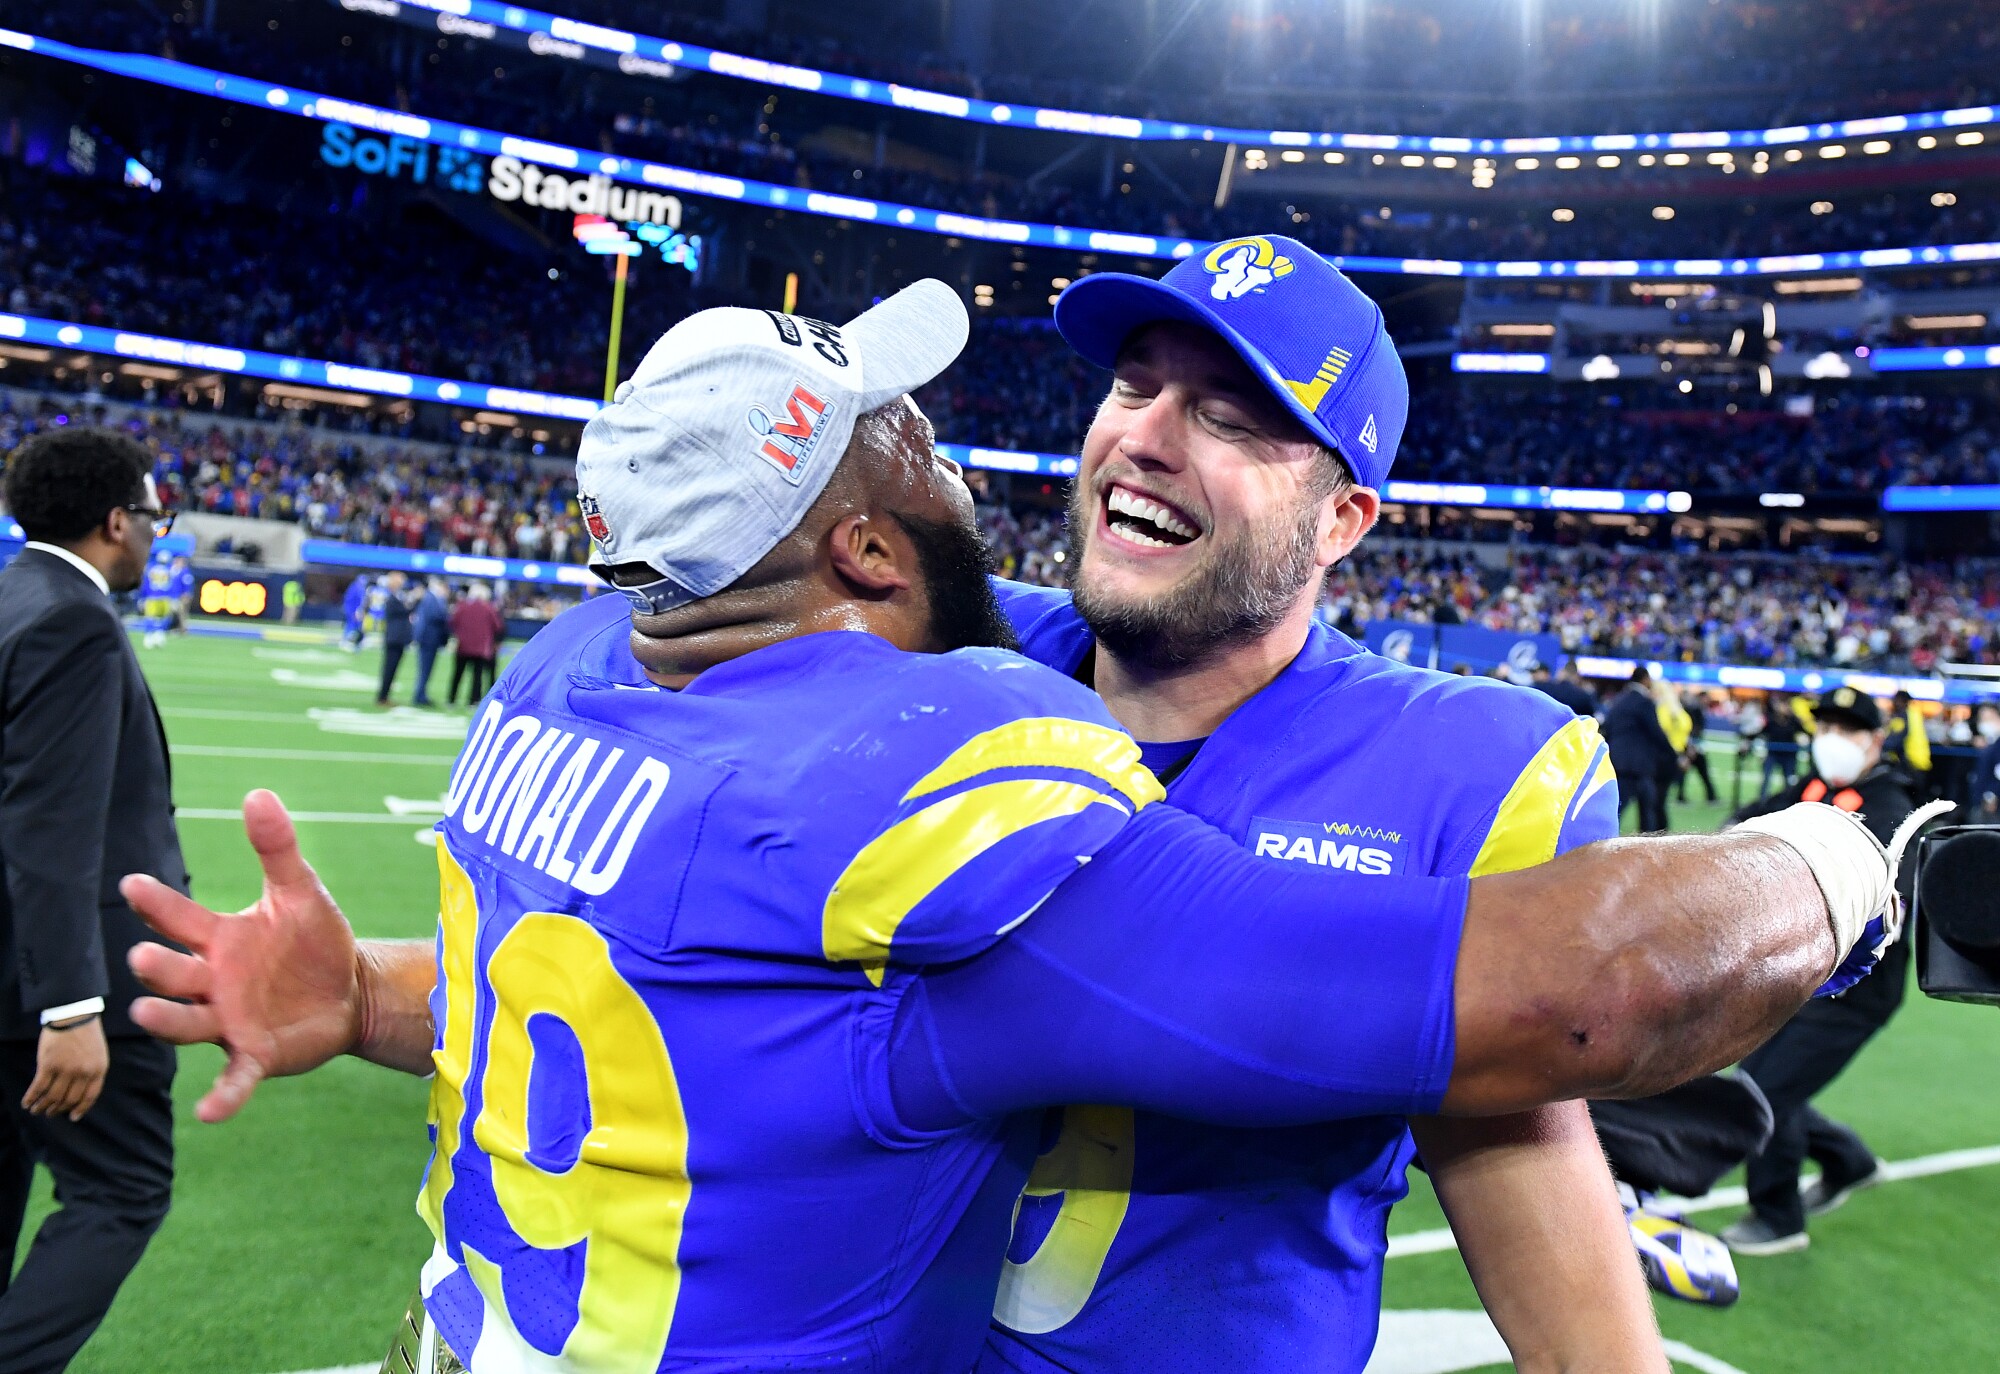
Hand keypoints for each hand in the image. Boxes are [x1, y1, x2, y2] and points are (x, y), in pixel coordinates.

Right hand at [23, 1016, 108, 1120]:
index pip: (90, 1096)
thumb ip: (92, 1072)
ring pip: (53, 1097)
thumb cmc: (86, 1033)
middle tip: (50, 1113)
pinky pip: (38, 1088)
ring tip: (36, 1110)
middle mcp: (83, 1073)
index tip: (73, 1117)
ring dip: (43, 1106)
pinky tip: (27, 1103)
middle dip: (58, 1109)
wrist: (73, 1015)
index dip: (81, 1109)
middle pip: (69, 1099)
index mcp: (99, 1070)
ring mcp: (66, 1070)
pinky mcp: (48, 1065)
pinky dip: (31, 1098)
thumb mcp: (98, 1054)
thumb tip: (80, 1093)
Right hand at [121, 790, 364, 1122]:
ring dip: (168, 1021)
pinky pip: (232, 1079)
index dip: (157, 903)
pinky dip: (221, 1096)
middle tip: (143, 957)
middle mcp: (213, 982)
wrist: (352, 989)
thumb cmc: (314, 941)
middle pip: (175, 974)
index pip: (179, 919)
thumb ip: (277, 849)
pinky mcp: (256, 1056)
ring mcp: (229, 1021)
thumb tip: (258, 793)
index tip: (133, 883)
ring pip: (188, 1024)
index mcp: (219, 939)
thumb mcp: (300, 892)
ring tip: (147, 1012)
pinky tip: (208, 1113)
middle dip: (158, 967)